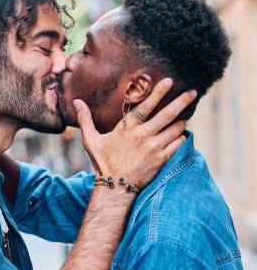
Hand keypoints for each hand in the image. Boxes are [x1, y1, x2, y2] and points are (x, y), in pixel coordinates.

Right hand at [75, 78, 194, 189]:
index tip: (170, 81)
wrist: (115, 187)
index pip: (146, 106)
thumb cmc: (103, 163)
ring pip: (176, 128)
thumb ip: (85, 119)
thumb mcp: (91, 141)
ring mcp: (154, 148)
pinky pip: (178, 144)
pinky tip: (180, 134)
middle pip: (167, 115)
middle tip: (193, 92)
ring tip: (183, 117)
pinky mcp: (162, 159)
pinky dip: (181, 137)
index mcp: (127, 128)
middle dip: (182, 101)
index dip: (158, 92)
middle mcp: (143, 136)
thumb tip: (76, 101)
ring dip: (181, 121)